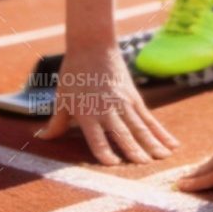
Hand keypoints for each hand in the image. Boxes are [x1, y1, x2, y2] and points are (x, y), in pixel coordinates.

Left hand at [36, 43, 176, 165]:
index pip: (96, 137)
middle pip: (123, 133)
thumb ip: (56, 122)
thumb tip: (41, 139)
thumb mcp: (62, 98)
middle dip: (134, 150)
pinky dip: (161, 132)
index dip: (104, 151)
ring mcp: (124, 103)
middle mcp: (107, 109)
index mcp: (87, 112)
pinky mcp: (134, 97)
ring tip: (163, 157)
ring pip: (140, 127)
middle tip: (144, 166)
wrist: (92, 45)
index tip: (113, 165)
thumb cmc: (73, 73)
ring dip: (152, 143)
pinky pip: (149, 118)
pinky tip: (171, 143)